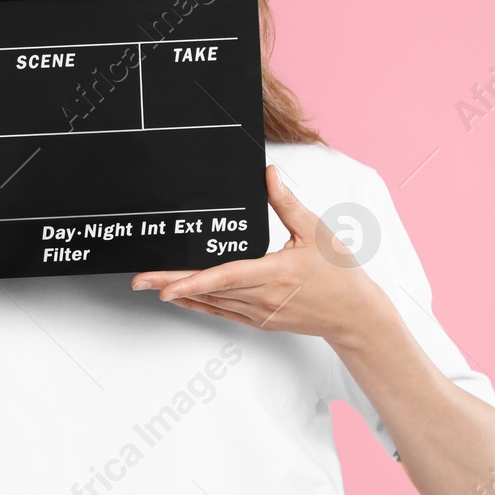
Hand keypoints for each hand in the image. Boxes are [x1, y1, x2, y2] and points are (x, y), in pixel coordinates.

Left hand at [131, 164, 386, 344]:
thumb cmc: (339, 273)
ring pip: (212, 303)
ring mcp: (261, 312)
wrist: (355, 314)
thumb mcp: (315, 231)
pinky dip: (200, 305)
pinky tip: (182, 299)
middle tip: (139, 281)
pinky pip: (223, 313)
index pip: (227, 277)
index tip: (166, 286)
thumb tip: (268, 174)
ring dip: (181, 294)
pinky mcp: (261, 320)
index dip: (194, 282)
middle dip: (171, 285)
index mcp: (276, 273)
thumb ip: (287, 202)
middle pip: (210, 290)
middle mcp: (264, 297)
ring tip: (150, 286)